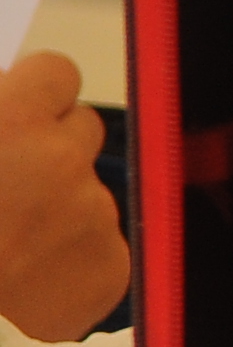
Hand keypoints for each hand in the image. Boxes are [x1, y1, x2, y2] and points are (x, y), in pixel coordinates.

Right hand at [0, 53, 126, 341]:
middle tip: (7, 179)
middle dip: (50, 146)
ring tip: (5, 237)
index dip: (35, 92)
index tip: (19, 111)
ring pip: (88, 192)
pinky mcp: (109, 269)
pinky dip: (69, 257)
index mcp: (13, 120)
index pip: (59, 72)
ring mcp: (92, 217)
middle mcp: (63, 162)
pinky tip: (27, 274)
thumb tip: (6, 88)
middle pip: (82, 129)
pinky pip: (100, 246)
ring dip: (57, 205)